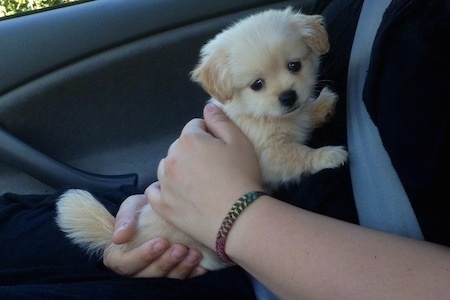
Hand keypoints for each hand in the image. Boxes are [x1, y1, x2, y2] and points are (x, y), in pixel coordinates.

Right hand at [103, 194, 206, 278]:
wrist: (160, 210)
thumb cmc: (141, 210)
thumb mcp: (131, 207)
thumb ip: (124, 219)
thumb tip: (118, 238)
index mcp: (120, 256)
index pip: (125, 264)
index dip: (143, 256)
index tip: (161, 242)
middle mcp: (137, 269)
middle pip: (148, 274)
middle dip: (166, 263)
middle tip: (181, 248)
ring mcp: (155, 272)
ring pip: (166, 279)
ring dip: (181, 268)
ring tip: (194, 254)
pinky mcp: (172, 273)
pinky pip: (181, 278)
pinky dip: (192, 272)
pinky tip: (201, 265)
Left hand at [147, 103, 263, 249]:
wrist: (238, 218)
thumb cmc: (242, 177)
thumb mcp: (240, 142)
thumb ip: (221, 120)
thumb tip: (207, 107)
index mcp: (189, 139)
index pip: (194, 127)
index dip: (209, 135)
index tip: (221, 150)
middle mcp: (171, 158)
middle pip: (179, 147)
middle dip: (193, 152)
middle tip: (213, 168)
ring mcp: (164, 183)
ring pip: (167, 167)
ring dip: (178, 169)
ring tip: (198, 183)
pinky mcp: (163, 206)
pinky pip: (154, 191)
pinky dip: (163, 189)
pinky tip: (177, 193)